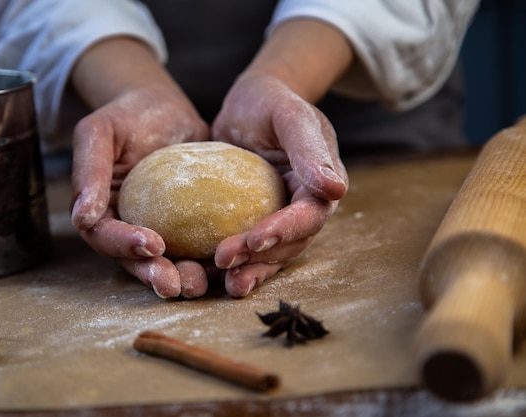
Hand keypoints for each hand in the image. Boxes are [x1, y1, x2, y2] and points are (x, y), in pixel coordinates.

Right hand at [69, 38, 209, 297]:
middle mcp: (129, 225)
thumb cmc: (126, 115)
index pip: (106, 236)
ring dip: (184, 276)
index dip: (125, 246)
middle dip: (156, 275)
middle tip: (176, 285)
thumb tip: (81, 217)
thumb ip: (89, 172)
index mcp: (102, 210)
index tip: (153, 245)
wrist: (164, 107)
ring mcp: (161, 228)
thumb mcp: (99, 132)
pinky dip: (211, 258)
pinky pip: (199, 245)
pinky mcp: (191, 224)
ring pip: (170, 261)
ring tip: (201, 283)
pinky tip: (229, 263)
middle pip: (137, 260)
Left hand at [211, 73, 347, 296]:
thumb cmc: (271, 103)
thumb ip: (311, 149)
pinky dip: (234, 263)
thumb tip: (336, 189)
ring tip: (225, 284)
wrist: (249, 106)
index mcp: (319, 185)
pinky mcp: (252, 221)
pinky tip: (211, 274)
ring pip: (270, 254)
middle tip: (224, 261)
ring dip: (249, 270)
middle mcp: (302, 208)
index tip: (256, 239)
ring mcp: (277, 217)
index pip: (308, 215)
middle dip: (259, 257)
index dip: (284, 230)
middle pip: (288, 243)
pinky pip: (248, 248)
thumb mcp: (291, 116)